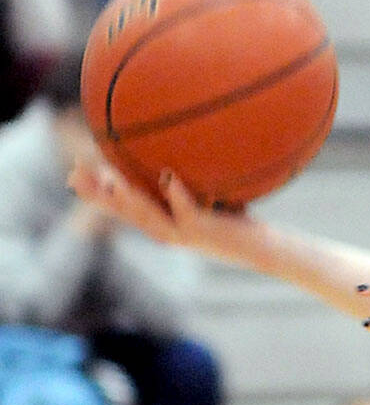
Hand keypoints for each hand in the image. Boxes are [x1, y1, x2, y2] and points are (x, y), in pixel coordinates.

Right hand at [67, 160, 255, 259]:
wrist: (262, 249)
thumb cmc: (233, 220)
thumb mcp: (203, 197)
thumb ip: (182, 182)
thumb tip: (168, 156)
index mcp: (163, 222)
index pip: (122, 208)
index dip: (97, 194)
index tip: (72, 175)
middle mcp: (169, 230)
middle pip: (126, 213)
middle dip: (99, 196)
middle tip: (75, 177)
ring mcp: (186, 233)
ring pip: (150, 217)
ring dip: (129, 199)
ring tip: (109, 180)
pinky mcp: (206, 231)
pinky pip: (189, 212)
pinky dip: (179, 195)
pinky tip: (169, 177)